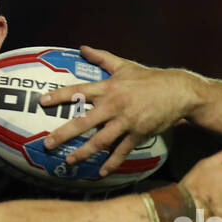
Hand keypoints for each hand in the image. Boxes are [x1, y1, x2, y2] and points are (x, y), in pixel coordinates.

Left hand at [41, 46, 200, 176]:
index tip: (42, 101)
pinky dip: (111, 163)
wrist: (179, 91)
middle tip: (47, 143)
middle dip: (64, 133)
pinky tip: (100, 173)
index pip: (79, 91)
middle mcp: (114, 105)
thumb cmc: (149, 78)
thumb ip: (102, 58)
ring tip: (69, 161)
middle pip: (84, 121)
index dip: (60, 96)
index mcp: (109, 87)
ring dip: (83, 152)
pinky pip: (122, 151)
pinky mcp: (138, 134)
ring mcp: (126, 121)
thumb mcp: (125, 65)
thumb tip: (83, 48)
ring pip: (101, 140)